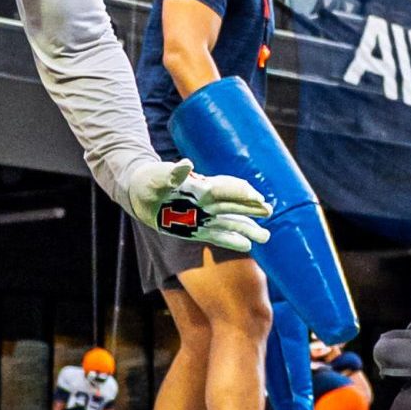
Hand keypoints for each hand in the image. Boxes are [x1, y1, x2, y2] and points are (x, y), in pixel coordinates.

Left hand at [124, 156, 269, 252]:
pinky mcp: (196, 230)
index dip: (242, 192)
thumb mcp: (160, 177)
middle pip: (234, 205)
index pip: (227, 189)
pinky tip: (247, 246)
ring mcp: (203, 216)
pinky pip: (218, 236)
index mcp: (201, 187)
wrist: (140, 193)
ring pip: (230, 222)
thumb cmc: (151, 180)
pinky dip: (232, 240)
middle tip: (270, 211)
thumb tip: (187, 164)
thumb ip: (174, 174)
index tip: (258, 198)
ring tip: (266, 236)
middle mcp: (207, 202)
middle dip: (251, 208)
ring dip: (248, 228)